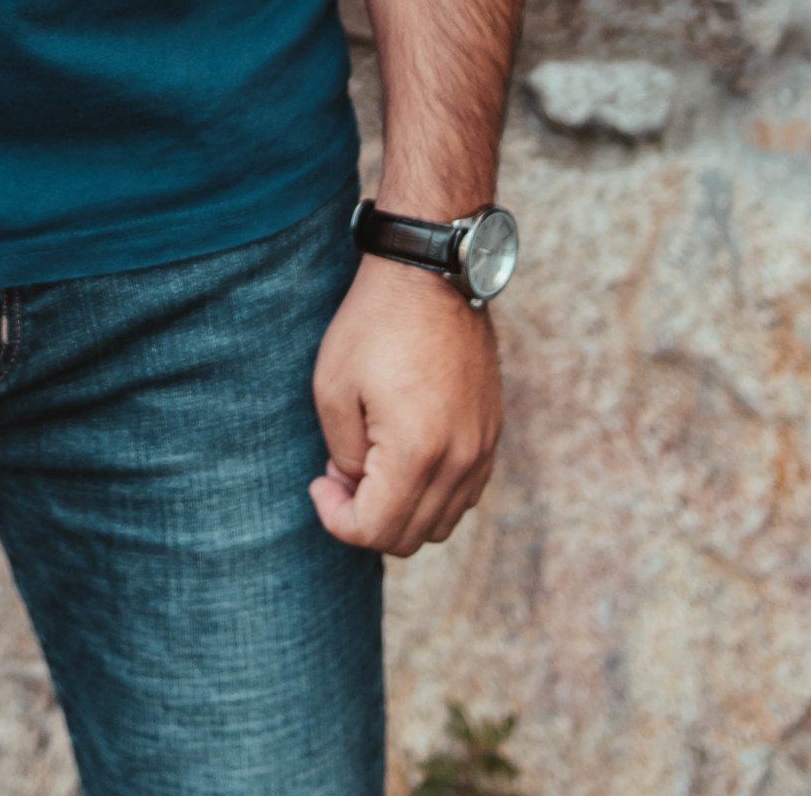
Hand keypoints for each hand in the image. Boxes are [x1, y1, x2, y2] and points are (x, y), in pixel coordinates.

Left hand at [309, 253, 502, 555]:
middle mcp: (460, 460)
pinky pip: (463, 492)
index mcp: (418, 453)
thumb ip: (344, 456)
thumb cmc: (374, 324)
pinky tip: (401, 455)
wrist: (430, 274)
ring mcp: (482, 448)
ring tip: (367, 461)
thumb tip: (358, 487)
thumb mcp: (334, 388)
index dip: (337, 519)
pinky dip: (431, 493)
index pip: (377, 531)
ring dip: (400, 510)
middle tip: (337, 473)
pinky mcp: (491, 432)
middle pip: (412, 537)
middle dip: (366, 519)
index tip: (318, 483)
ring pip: (441, 521)